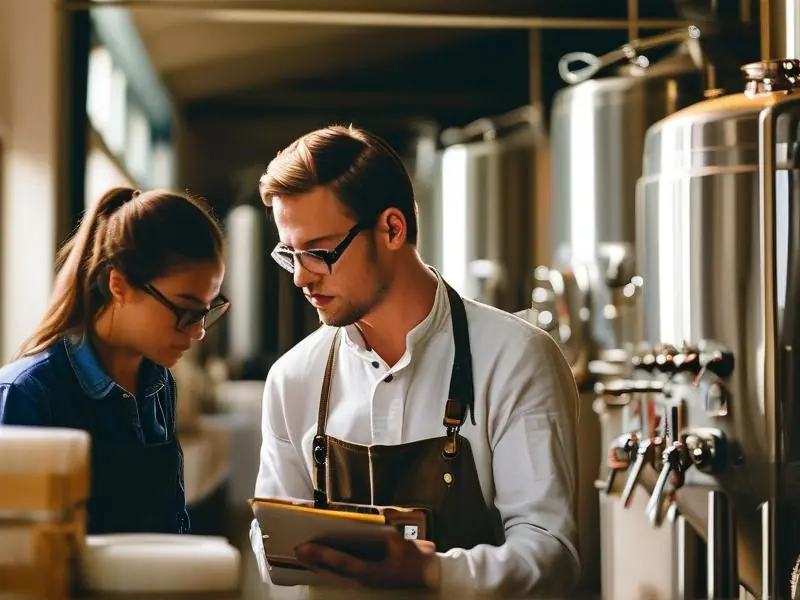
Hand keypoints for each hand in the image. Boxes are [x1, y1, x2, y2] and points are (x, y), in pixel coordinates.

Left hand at [295, 530, 437, 589]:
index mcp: (370, 571)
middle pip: (332, 572)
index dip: (322, 553)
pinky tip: (322, 564)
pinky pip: (342, 577)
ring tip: (304, 556)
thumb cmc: (414, 560)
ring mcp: (364, 584)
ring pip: (334, 576)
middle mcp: (363, 581)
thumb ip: (382, 531)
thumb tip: (369, 519)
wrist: (428, 578)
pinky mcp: (366, 583)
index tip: (306, 546)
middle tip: (297, 550)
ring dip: (319, 566)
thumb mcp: (399, 542)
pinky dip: (329, 569)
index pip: (340, 561)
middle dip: (313, 561)